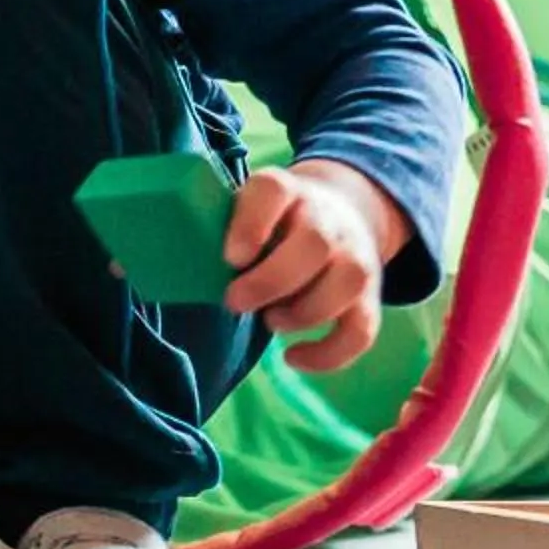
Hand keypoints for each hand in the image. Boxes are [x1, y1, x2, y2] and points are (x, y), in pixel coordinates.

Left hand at [221, 160, 411, 372]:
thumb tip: (181, 275)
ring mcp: (355, 256)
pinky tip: (292, 358)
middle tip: (235, 301)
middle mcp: (328, 219)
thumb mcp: (242, 211)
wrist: (337, 214)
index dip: (251, 224)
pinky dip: (328, 354)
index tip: (231, 257)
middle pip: (316, 243)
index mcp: (286, 191)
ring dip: (303, 313)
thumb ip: (216, 232)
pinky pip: (362, 330)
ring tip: (270, 320)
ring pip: (348, 283)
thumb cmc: (270, 225)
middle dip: (271, 282)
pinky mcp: (367, 297)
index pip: (273, 191)